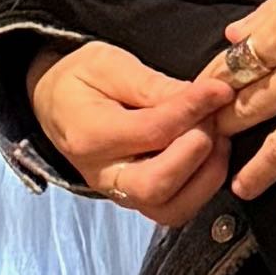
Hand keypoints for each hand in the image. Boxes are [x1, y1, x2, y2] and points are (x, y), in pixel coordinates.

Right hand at [28, 40, 236, 229]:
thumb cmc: (81, 79)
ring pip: (171, 209)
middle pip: (156, 186)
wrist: (55, 102)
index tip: (220, 90)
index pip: (150, 132)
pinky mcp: (138, 200)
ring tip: (218, 138)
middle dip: (196, 153)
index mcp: (89, 136)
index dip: (192, 110)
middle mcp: (103, 175)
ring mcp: (120, 194)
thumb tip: (204, 95)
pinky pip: (176, 209)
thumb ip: (153, 85)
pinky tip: (211, 154)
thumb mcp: (109, 65)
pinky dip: (202, 186)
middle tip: (214, 119)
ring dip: (206, 176)